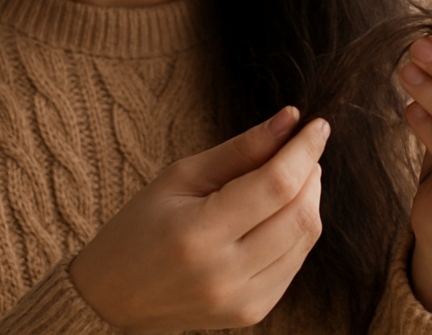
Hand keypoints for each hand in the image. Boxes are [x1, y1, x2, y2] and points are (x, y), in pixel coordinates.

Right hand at [69, 107, 328, 333]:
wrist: (113, 296)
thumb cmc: (140, 226)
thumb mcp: (181, 176)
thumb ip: (240, 149)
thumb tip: (290, 119)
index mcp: (198, 233)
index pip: (276, 185)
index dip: (304, 150)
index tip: (318, 125)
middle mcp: (225, 273)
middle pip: (299, 213)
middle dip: (311, 172)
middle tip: (301, 149)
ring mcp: (242, 299)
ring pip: (305, 239)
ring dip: (309, 199)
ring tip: (291, 177)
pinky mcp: (253, 313)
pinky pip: (295, 263)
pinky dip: (298, 230)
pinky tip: (279, 213)